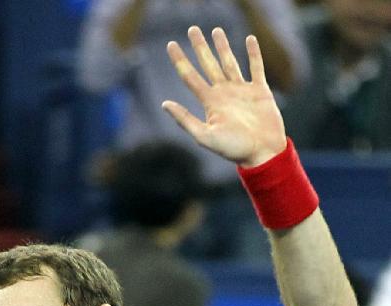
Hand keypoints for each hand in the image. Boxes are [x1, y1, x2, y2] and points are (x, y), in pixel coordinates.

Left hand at [162, 27, 285, 167]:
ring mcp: (241, 91)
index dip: (180, 60)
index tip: (170, 44)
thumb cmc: (234, 149)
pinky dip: (253, 53)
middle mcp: (224, 93)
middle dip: (200, 47)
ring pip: (229, 62)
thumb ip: (185, 120)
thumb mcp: (205, 136)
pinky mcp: (260, 91)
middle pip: (208, 64)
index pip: (190, 77)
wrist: (263, 153)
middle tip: (192, 29)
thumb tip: (165, 104)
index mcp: (210, 102)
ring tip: (216, 30)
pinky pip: (256, 67)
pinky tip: (249, 40)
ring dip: (223, 46)